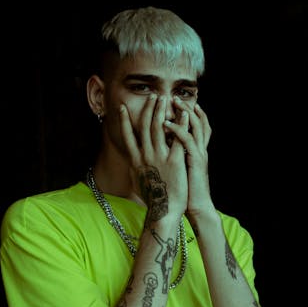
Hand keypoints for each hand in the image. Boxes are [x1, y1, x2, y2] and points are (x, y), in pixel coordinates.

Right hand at [119, 95, 188, 219]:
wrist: (163, 211)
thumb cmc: (152, 199)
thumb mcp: (137, 183)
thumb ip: (134, 169)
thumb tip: (131, 163)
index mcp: (135, 161)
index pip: (128, 136)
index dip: (125, 120)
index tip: (123, 107)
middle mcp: (145, 156)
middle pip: (145, 126)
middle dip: (148, 109)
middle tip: (152, 96)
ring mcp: (159, 157)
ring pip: (159, 128)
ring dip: (161, 111)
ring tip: (165, 99)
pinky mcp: (174, 160)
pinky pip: (178, 138)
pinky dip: (181, 125)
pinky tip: (184, 115)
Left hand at [164, 98, 212, 218]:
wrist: (195, 206)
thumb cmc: (184, 192)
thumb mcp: (179, 172)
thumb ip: (174, 159)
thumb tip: (161, 153)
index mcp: (196, 151)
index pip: (196, 126)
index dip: (189, 113)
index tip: (177, 103)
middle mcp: (199, 149)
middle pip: (197, 121)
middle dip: (185, 107)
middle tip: (172, 96)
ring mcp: (198, 154)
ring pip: (194, 126)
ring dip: (182, 112)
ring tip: (169, 102)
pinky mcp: (195, 160)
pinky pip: (186, 140)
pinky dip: (177, 130)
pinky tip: (165, 123)